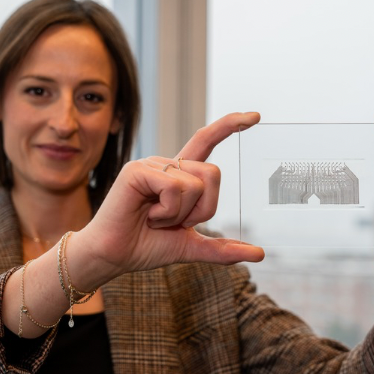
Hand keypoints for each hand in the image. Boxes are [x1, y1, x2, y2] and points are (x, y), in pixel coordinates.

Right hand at [79, 112, 263, 279]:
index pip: (207, 141)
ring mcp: (152, 164)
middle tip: (176, 222)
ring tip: (156, 219)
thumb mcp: (192, 246)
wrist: (114, 257)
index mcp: (181, 176)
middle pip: (214, 173)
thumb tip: (259, 254)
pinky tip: (147, 216)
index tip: (255, 117)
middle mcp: (168, 165)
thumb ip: (223, 248)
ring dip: (181, 214)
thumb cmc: (146, 246)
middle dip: (204, 208)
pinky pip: (174, 188)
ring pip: (196, 184)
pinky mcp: (137, 170)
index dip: (230, 126)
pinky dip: (167, 211)